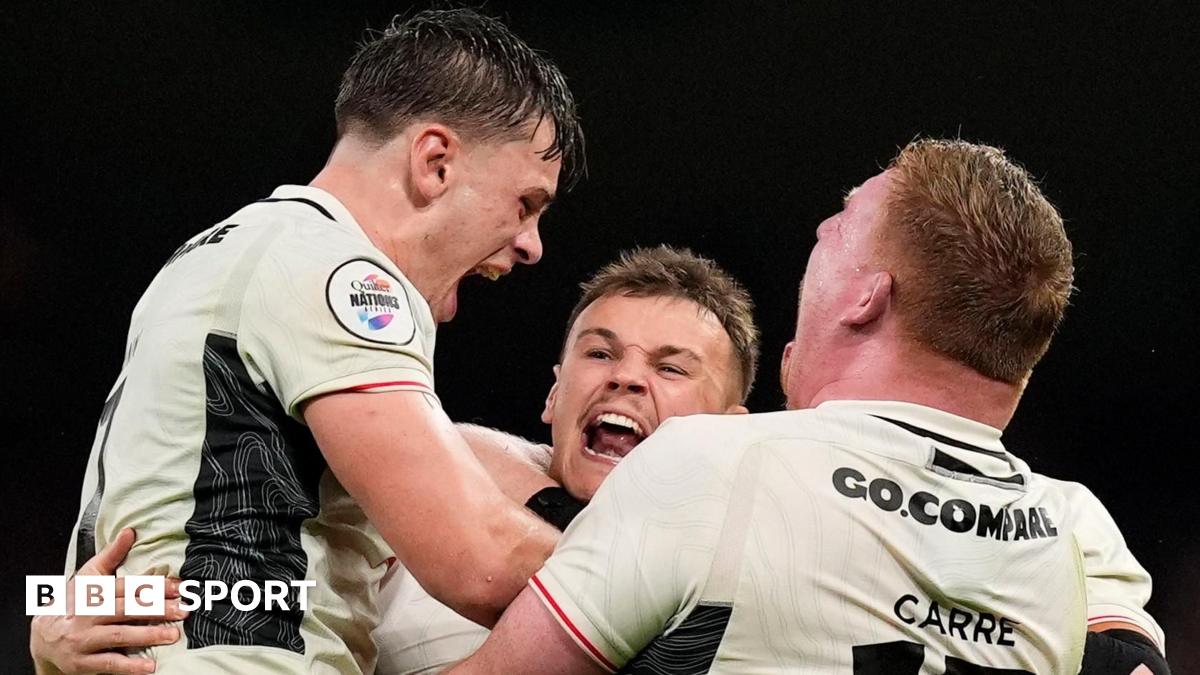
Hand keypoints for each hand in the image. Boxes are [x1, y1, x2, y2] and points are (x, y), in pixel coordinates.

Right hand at [30, 528, 185, 674]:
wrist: (42, 637)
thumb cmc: (74, 601)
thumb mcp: (88, 576)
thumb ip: (111, 555)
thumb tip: (130, 531)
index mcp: (92, 592)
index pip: (126, 587)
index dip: (154, 587)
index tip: (180, 587)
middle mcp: (87, 615)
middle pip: (124, 610)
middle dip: (156, 610)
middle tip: (183, 610)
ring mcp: (83, 640)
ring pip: (117, 635)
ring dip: (147, 636)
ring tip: (174, 635)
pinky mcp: (82, 663)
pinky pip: (108, 663)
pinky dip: (129, 666)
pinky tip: (150, 667)